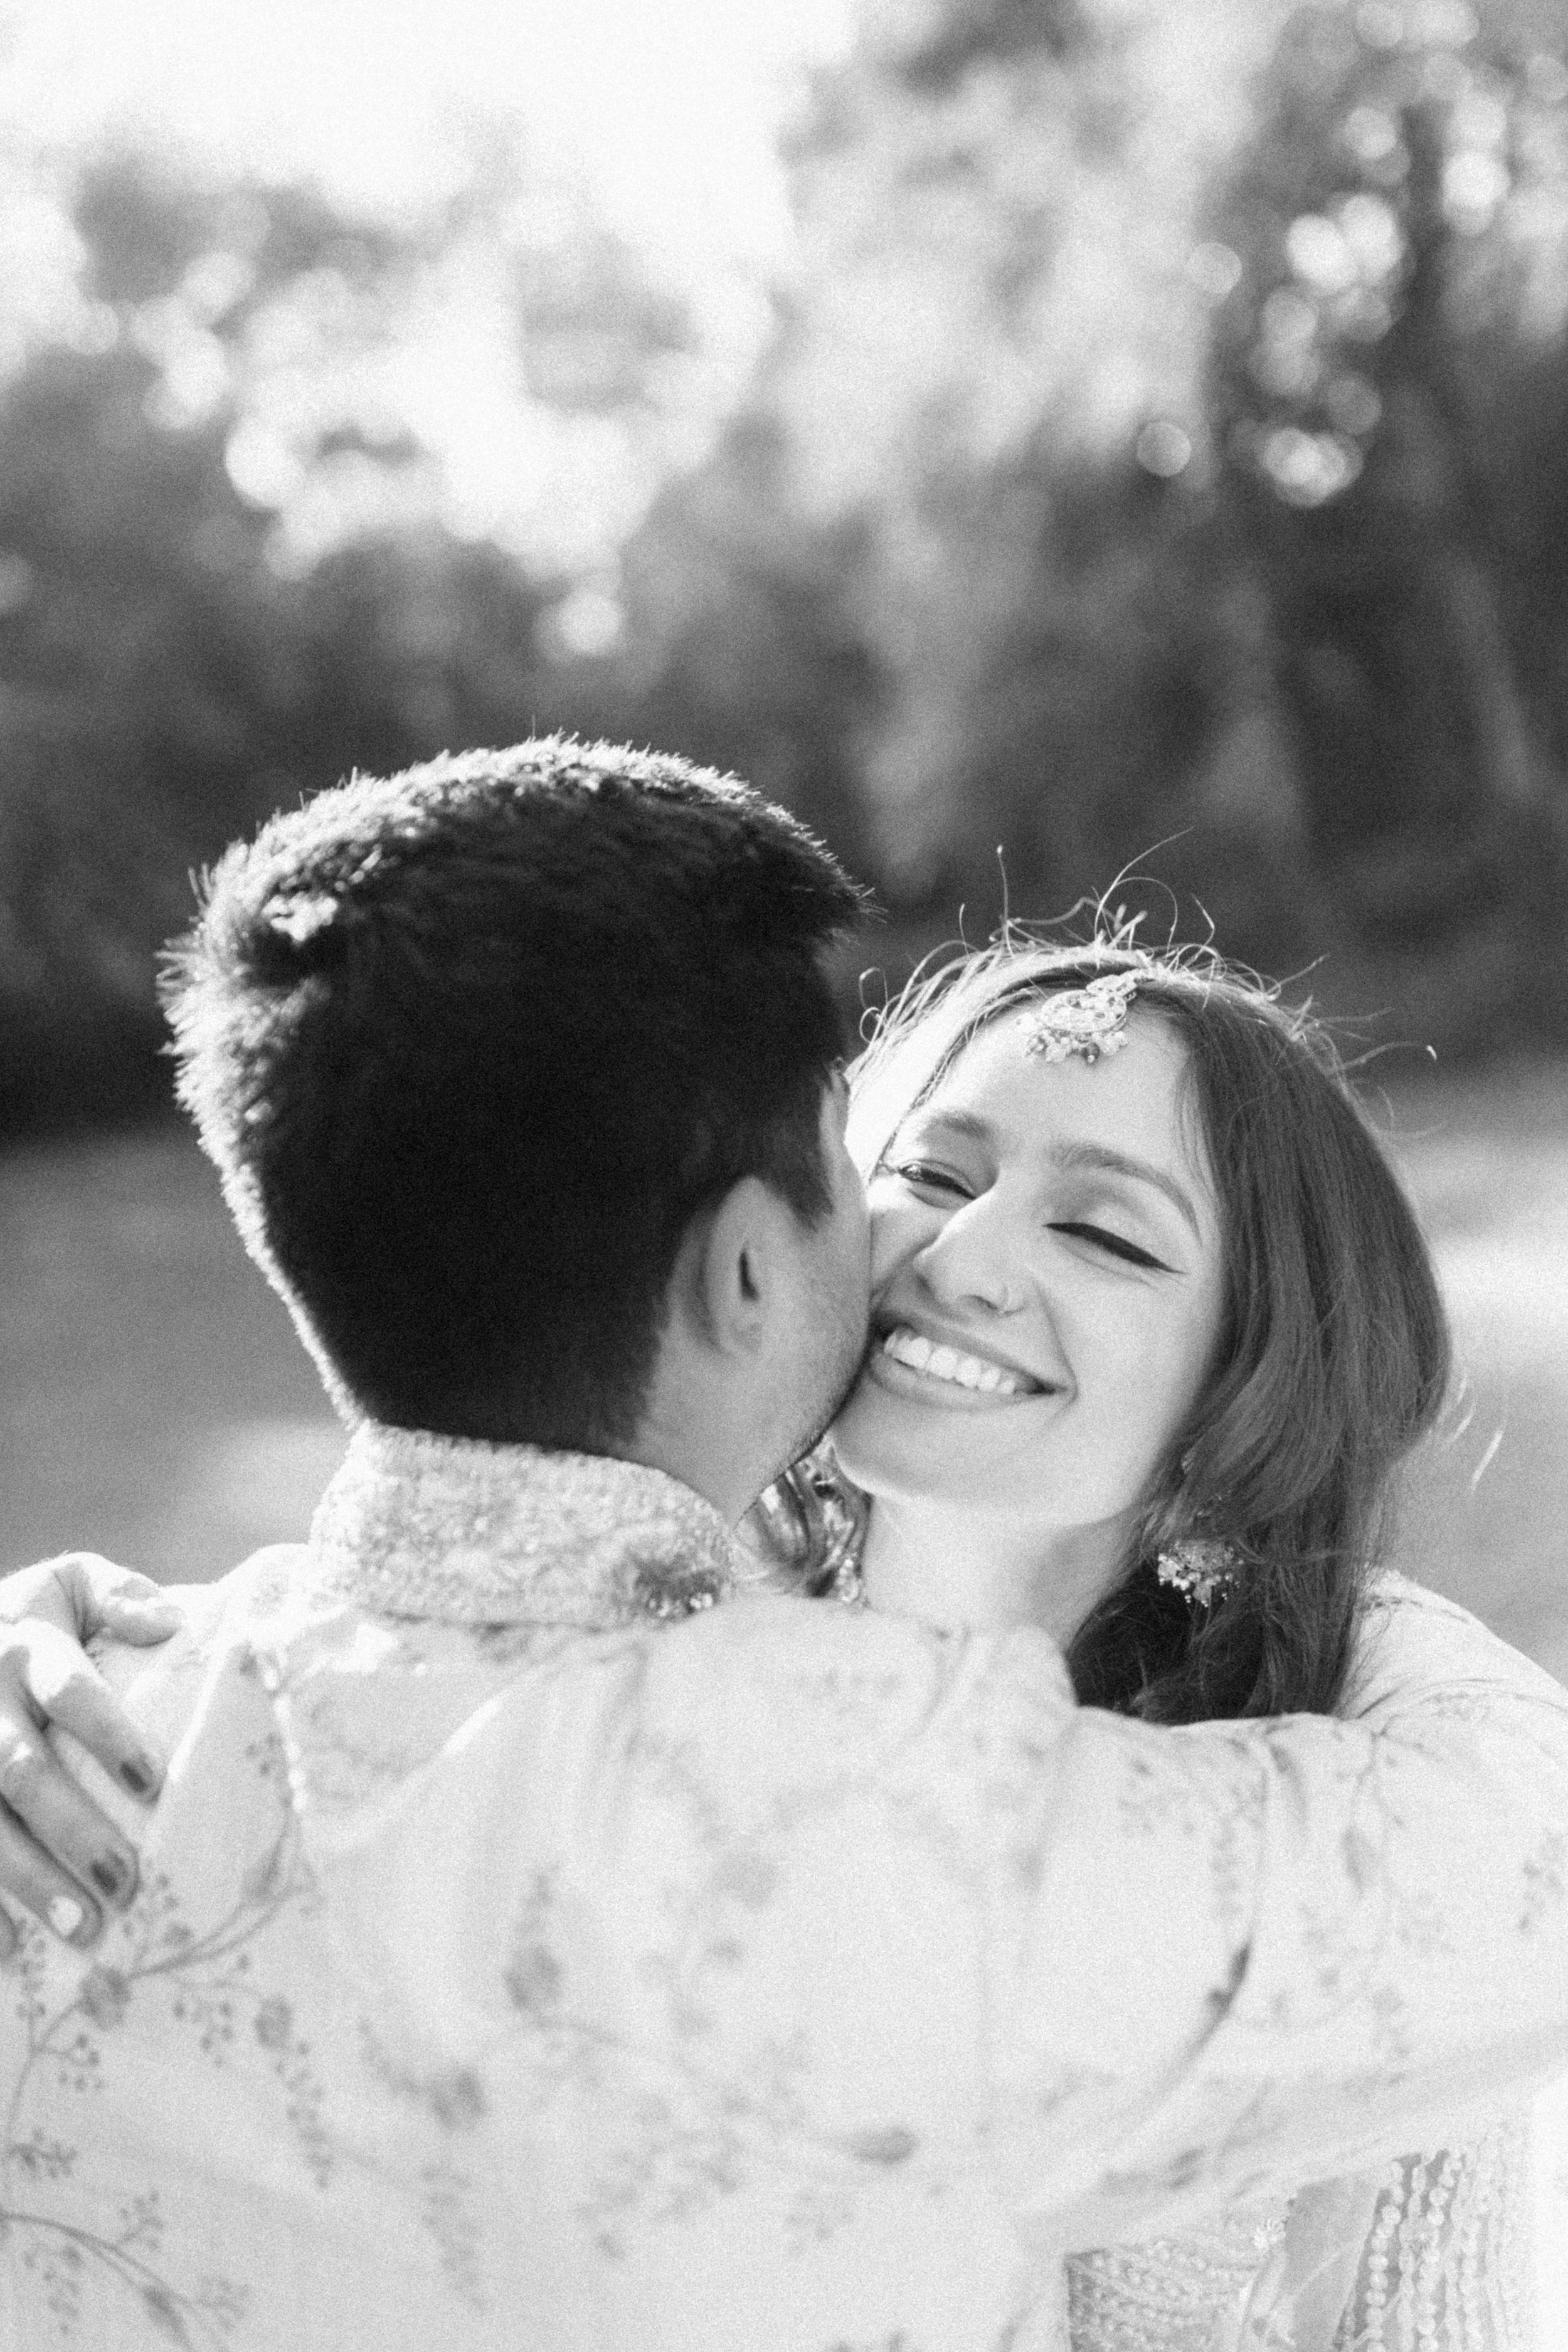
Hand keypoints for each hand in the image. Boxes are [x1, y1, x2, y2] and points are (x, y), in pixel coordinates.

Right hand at [0, 1553, 183, 1959]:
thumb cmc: (41, 1614)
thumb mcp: (74, 1582)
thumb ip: (120, 1595)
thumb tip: (167, 1623)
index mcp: (26, 1643)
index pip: (68, 1691)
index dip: (106, 1735)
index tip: (150, 1783)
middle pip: (20, 1770)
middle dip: (69, 1829)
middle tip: (123, 1882)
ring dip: (26, 1879)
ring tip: (81, 1928)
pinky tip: (9, 1952)